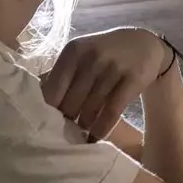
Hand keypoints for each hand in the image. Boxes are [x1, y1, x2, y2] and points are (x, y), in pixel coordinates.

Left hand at [41, 28, 171, 139]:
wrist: (145, 44)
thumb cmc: (104, 53)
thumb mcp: (81, 55)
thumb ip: (61, 74)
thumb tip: (37, 102)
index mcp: (73, 51)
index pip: (53, 89)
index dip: (48, 110)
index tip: (45, 124)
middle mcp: (91, 57)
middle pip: (71, 102)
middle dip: (66, 120)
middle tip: (63, 133)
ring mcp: (113, 68)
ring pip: (90, 109)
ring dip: (83, 127)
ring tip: (79, 136)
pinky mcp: (132, 80)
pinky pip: (111, 112)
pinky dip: (101, 129)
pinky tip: (96, 138)